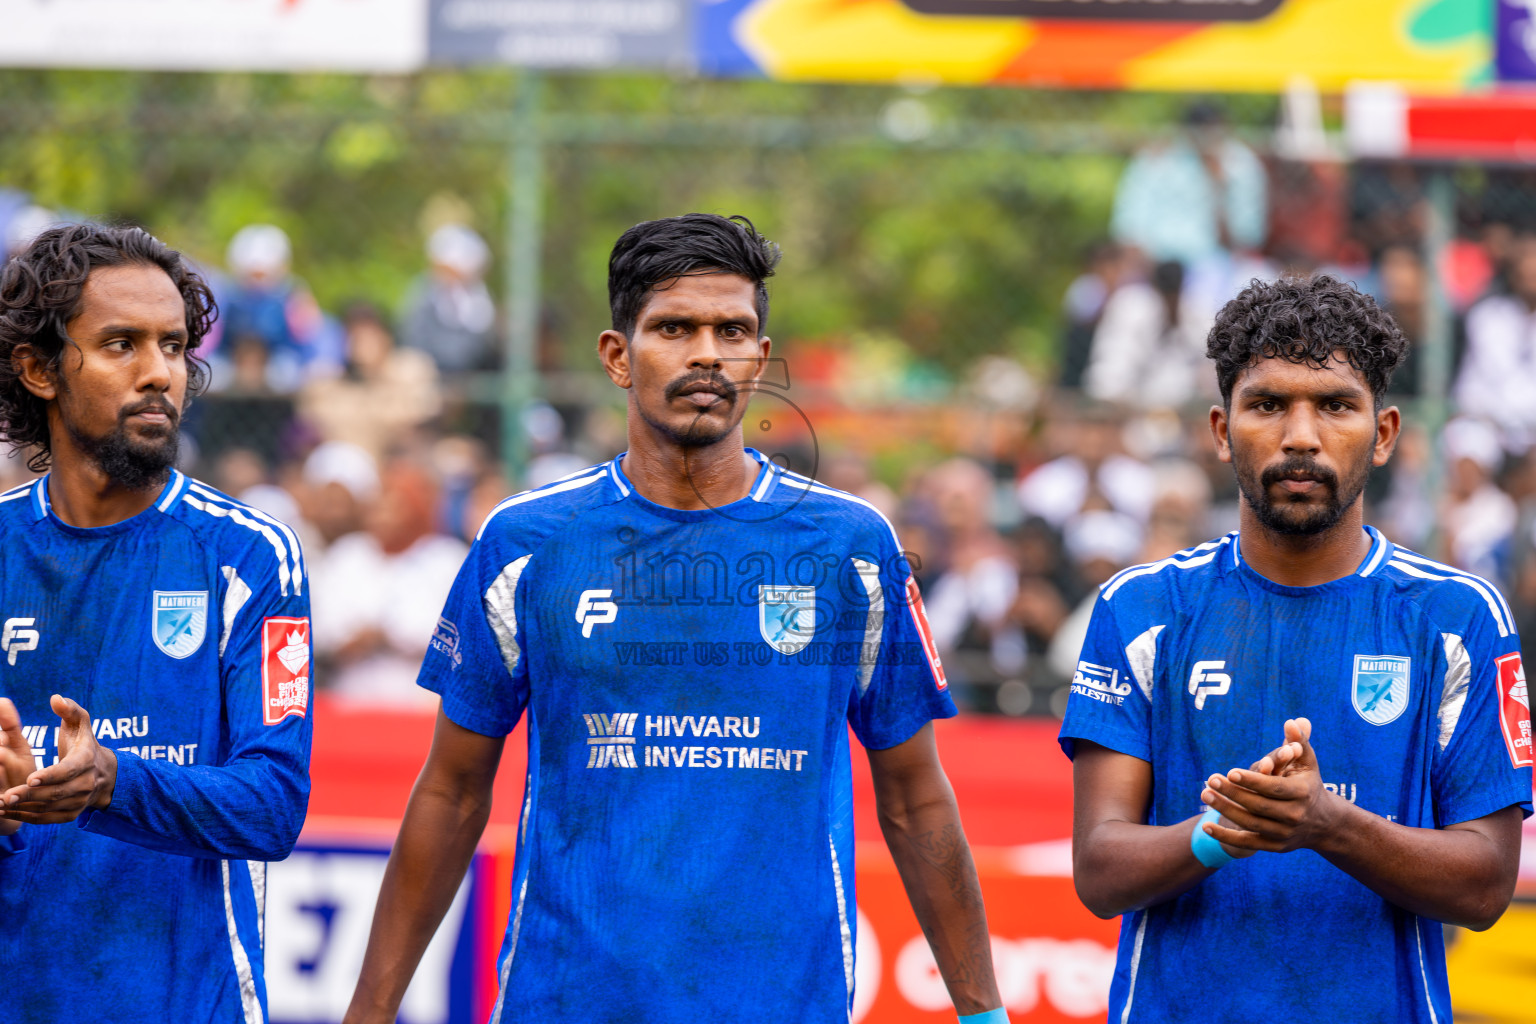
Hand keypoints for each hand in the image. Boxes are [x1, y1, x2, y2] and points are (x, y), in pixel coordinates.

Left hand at [0, 695, 116, 823]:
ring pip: (50, 807)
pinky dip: (28, 817)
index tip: (30, 778)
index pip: (69, 770)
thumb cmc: (84, 745)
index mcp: (86, 760)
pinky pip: (48, 819)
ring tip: (1, 804)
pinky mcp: (72, 814)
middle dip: (30, 795)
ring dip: (24, 808)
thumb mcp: (81, 724)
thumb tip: (56, 699)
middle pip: (56, 793)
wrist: (105, 774)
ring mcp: (79, 801)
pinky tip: (9, 812)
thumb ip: (70, 710)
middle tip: (6, 796)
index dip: (50, 775)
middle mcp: (86, 783)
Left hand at [1196, 725, 1303, 859]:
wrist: (1323, 823)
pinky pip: (1247, 843)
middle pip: (1259, 806)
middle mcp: (1295, 816)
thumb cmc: (1308, 784)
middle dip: (1233, 793)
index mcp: (1303, 794)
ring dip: (1225, 810)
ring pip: (1251, 823)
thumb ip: (1299, 741)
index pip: (1274, 788)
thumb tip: (1292, 721)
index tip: (1230, 771)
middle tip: (1210, 779)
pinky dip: (1226, 837)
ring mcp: (1284, 834)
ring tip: (1204, 793)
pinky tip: (1205, 826)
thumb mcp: (1307, 762)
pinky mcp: (1275, 846)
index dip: (1252, 781)